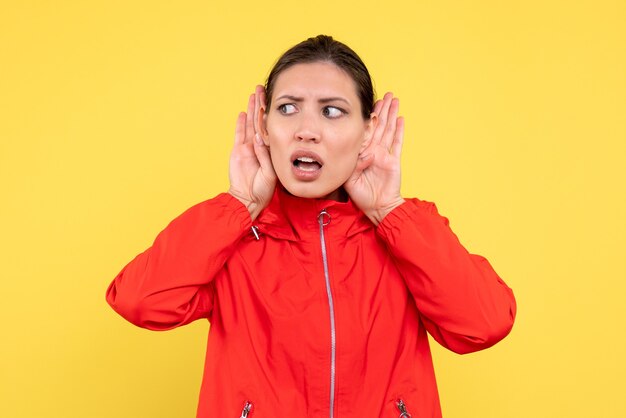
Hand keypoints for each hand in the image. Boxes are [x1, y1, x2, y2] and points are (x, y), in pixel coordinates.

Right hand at [228, 86, 275, 220]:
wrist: (247, 199)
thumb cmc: (263, 190)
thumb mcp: (269, 173)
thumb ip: (264, 156)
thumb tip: (259, 140)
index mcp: (270, 150)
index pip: (271, 128)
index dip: (273, 115)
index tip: (277, 101)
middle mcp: (259, 146)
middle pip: (260, 121)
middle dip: (261, 105)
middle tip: (262, 89)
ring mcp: (248, 148)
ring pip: (250, 124)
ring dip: (252, 109)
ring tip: (253, 94)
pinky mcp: (238, 152)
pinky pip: (239, 134)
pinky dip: (241, 124)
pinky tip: (243, 112)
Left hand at [344, 92, 404, 224]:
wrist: (377, 207)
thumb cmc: (361, 195)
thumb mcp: (349, 178)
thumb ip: (353, 164)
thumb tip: (363, 154)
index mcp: (361, 153)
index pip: (364, 131)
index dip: (367, 117)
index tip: (368, 103)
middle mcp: (373, 151)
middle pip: (378, 126)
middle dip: (381, 109)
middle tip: (385, 94)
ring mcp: (385, 155)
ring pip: (389, 130)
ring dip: (391, 115)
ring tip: (395, 100)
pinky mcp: (394, 160)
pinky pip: (397, 143)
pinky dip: (399, 131)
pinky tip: (401, 119)